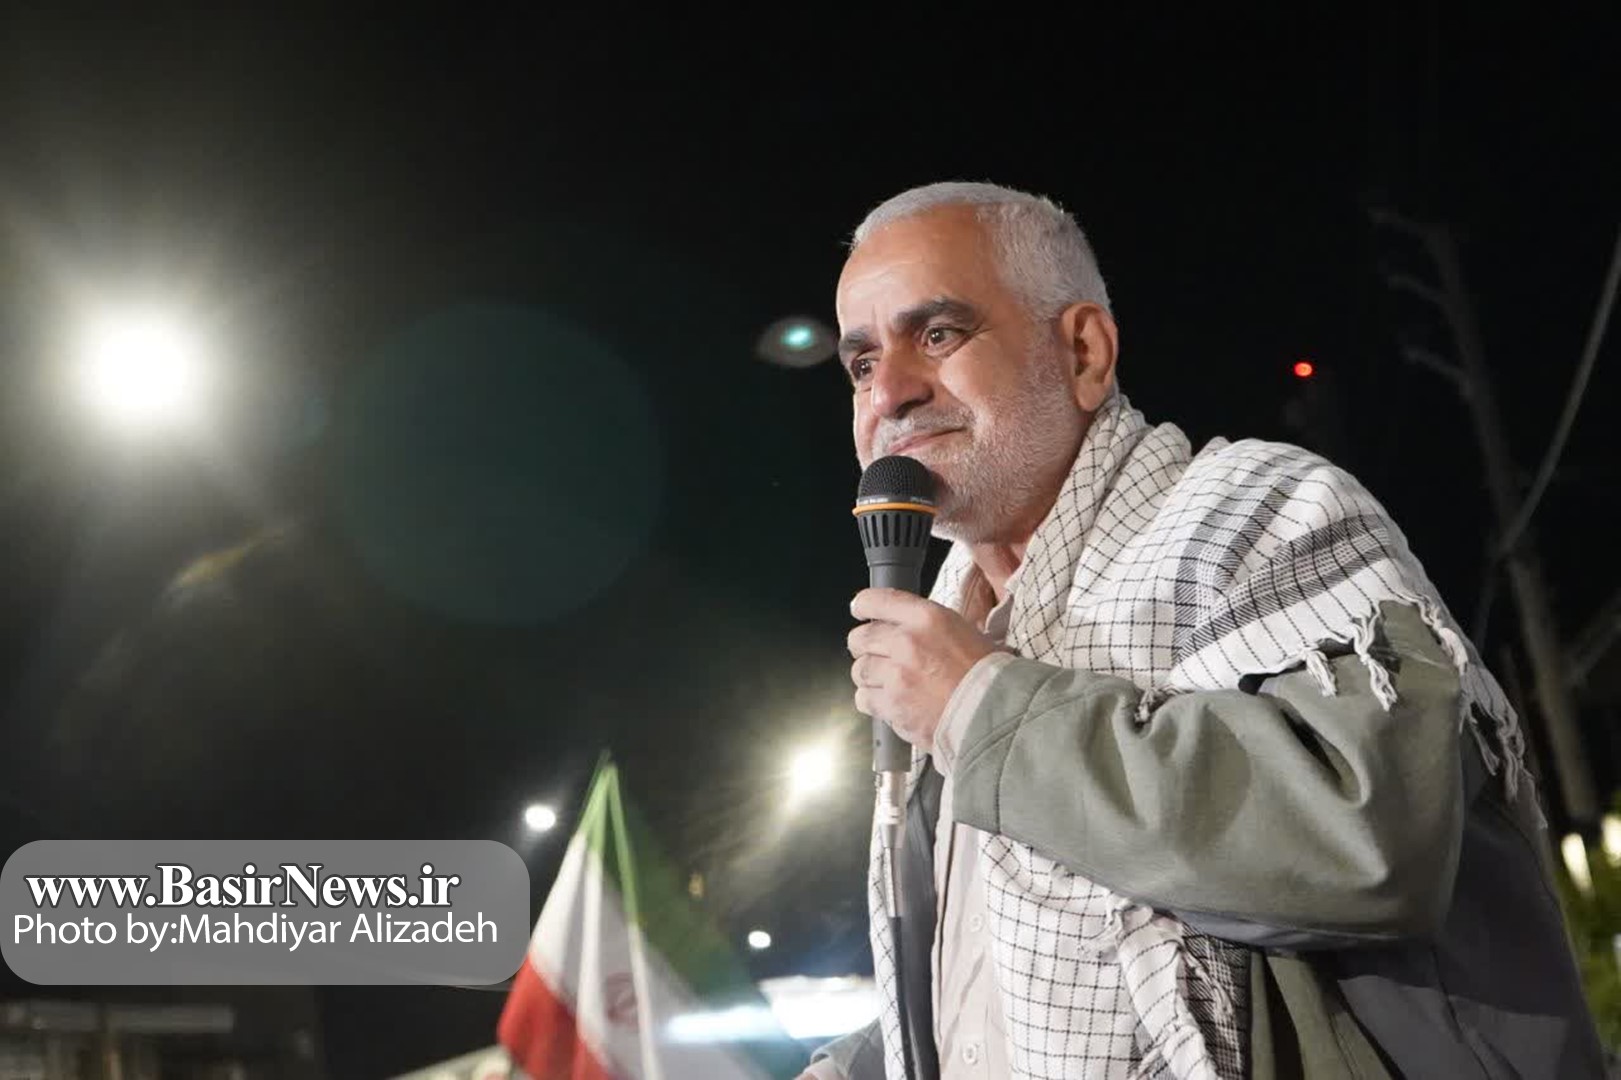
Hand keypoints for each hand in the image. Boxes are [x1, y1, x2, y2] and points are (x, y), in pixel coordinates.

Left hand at [847, 588, 1000, 750]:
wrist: (996, 712)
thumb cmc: (988, 674)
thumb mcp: (964, 630)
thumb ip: (928, 626)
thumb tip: (905, 626)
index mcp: (927, 618)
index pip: (876, 601)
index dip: (863, 605)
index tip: (860, 609)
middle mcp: (906, 643)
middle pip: (860, 638)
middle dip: (863, 646)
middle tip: (873, 653)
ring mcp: (896, 676)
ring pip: (860, 670)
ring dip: (869, 676)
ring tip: (886, 682)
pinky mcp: (892, 706)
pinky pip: (864, 699)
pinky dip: (872, 701)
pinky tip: (888, 702)